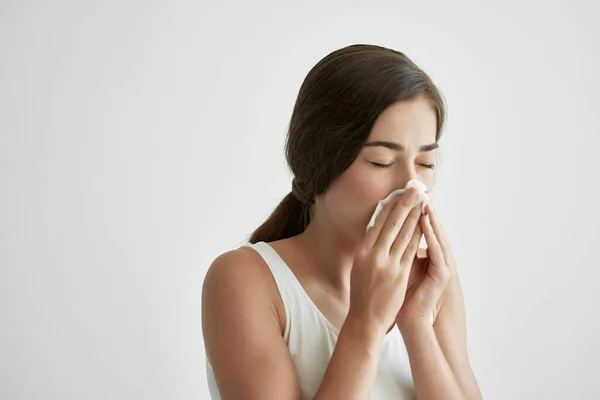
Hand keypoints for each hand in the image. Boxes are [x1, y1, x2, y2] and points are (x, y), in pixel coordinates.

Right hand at [348, 188, 423, 335]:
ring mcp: (386, 264)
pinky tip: (424, 223)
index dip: (389, 207)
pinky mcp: (398, 274)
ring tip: (421, 200)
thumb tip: (376, 233)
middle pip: (390, 223)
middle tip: (414, 189)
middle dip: (404, 203)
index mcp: (362, 251)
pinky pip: (410, 249)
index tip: (397, 194)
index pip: (377, 223)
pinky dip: (418, 234)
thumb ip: (369, 250)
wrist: (365, 319)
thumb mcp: (359, 267)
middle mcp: (373, 254)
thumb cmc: (362, 294)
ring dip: (414, 214)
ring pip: (402, 233)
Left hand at [396, 200, 456, 325]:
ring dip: (430, 219)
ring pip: (436, 236)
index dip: (414, 211)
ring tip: (424, 201)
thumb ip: (396, 247)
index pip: (421, 227)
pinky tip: (426, 223)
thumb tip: (383, 228)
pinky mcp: (443, 274)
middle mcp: (437, 256)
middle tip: (419, 190)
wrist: (410, 316)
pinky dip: (432, 236)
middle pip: (431, 228)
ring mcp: (443, 265)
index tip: (407, 193)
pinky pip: (437, 251)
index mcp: (426, 253)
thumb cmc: (400, 292)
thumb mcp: (398, 265)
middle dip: (424, 209)